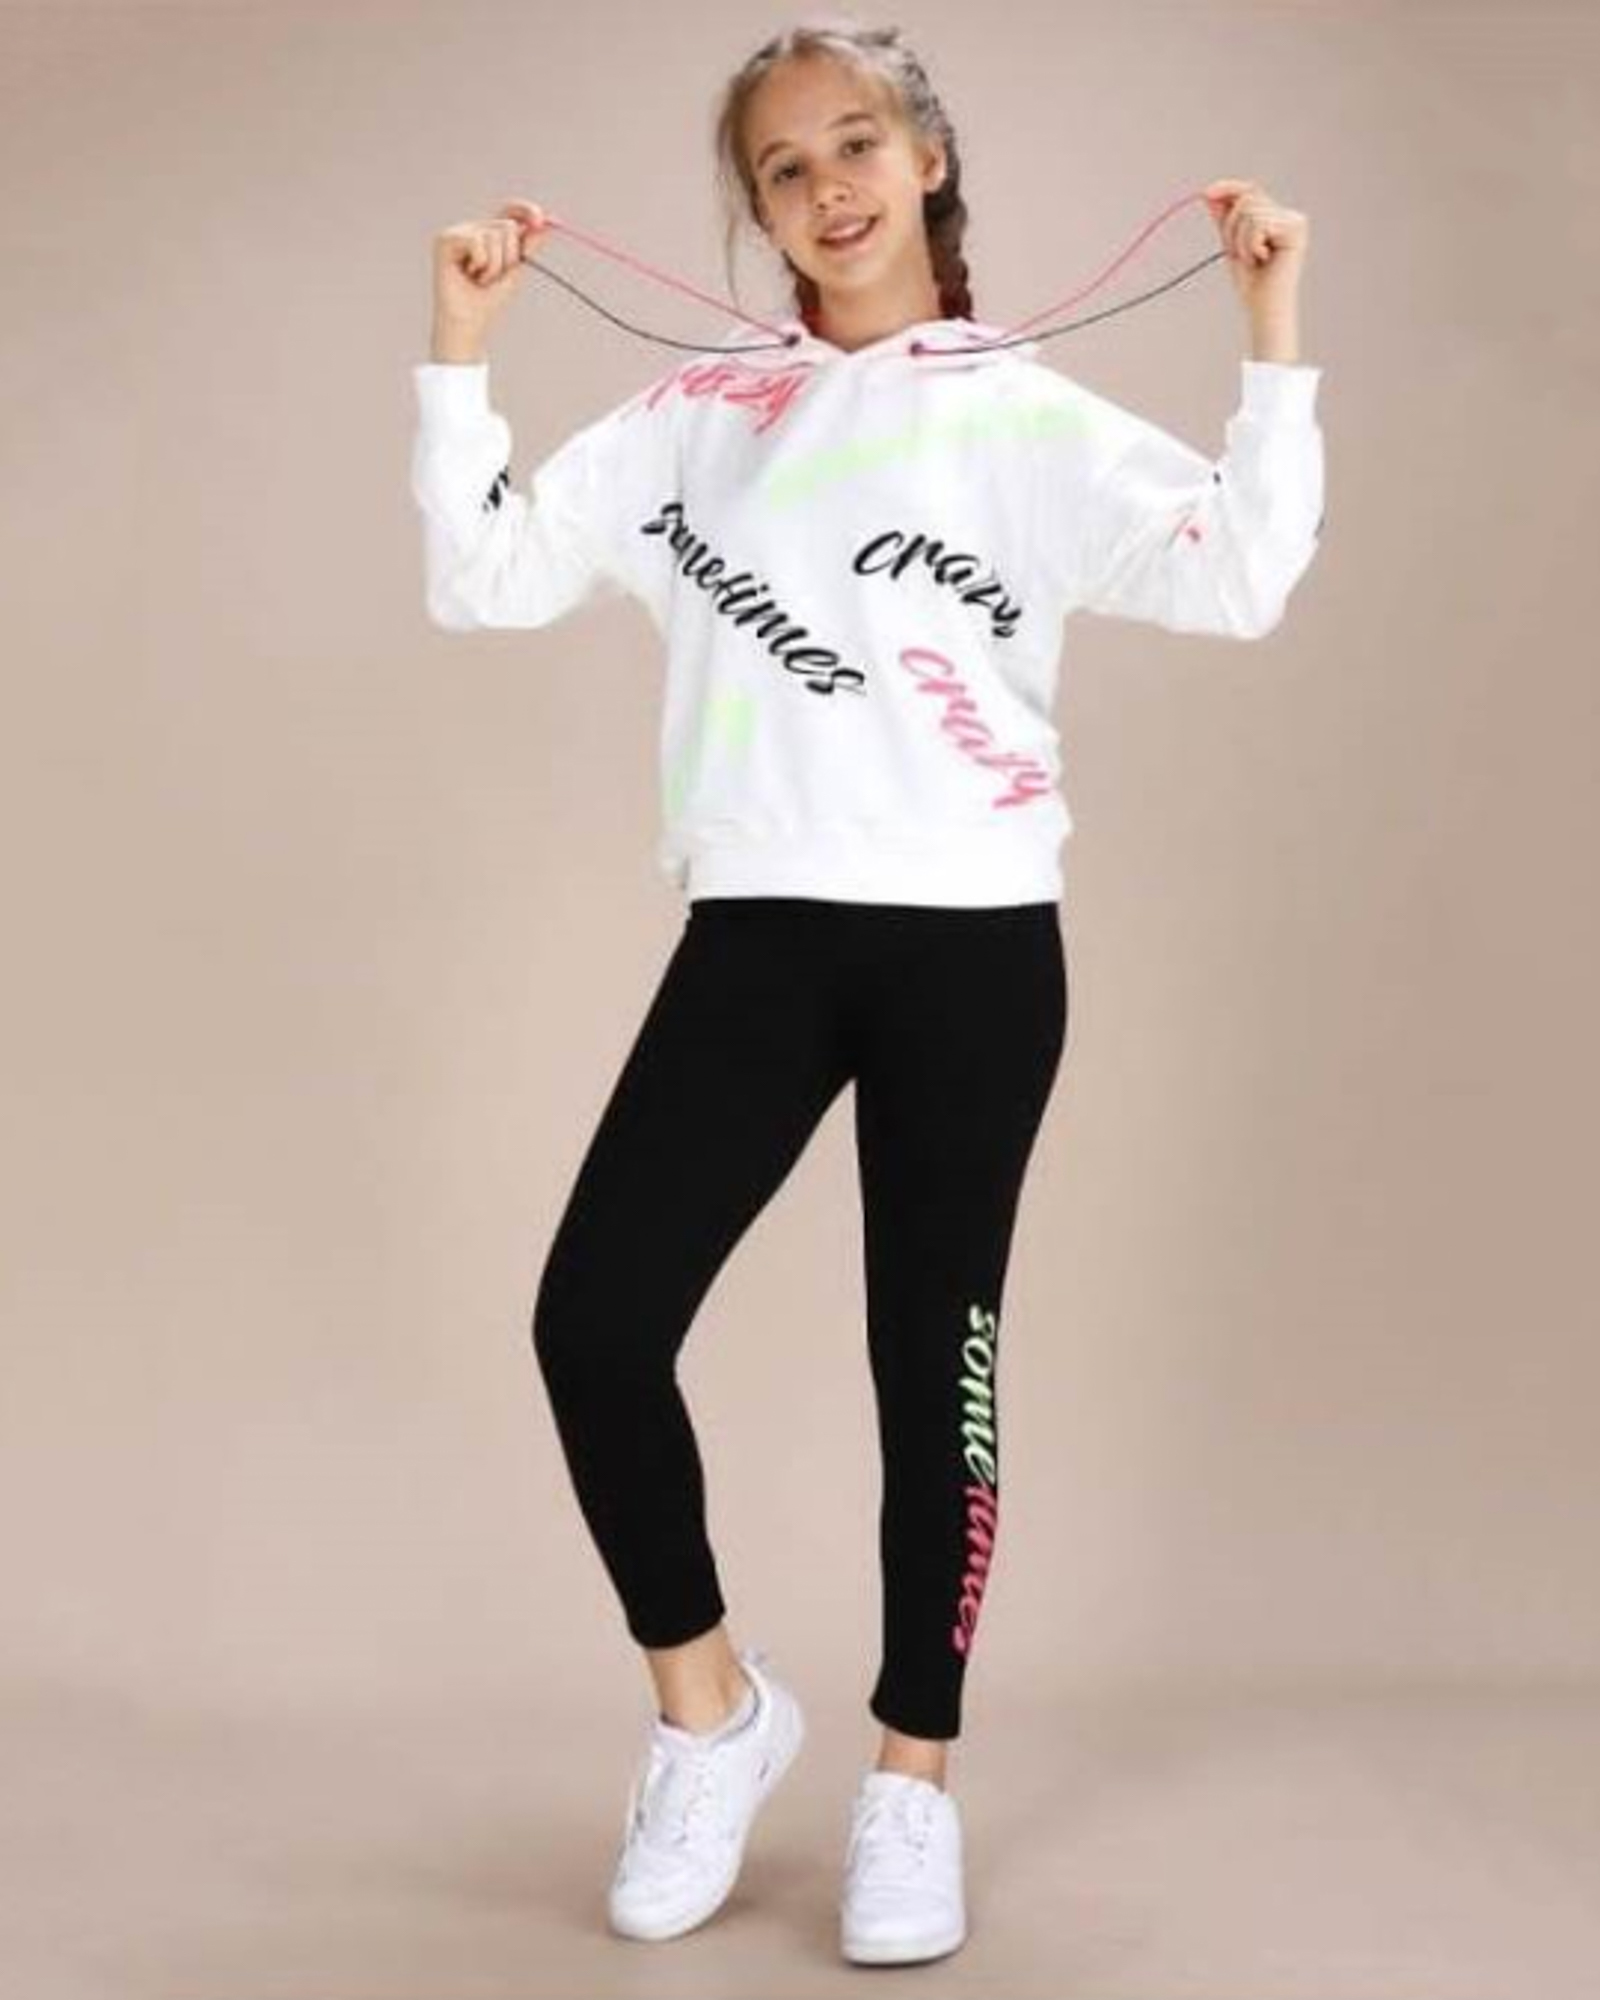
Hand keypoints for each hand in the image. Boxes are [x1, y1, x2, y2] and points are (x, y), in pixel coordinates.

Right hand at [430, 199, 553, 349]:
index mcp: (490, 234)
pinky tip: (468, 274)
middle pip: (507, 226)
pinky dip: (480, 262)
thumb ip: (527, 246)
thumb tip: (545, 226)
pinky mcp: (445, 239)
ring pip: (494, 235)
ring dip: (494, 266)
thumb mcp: (514, 271)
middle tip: (493, 277)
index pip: (509, 211)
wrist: (470, 324)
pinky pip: (476, 241)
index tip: (540, 220)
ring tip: (480, 279)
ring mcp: (458, 232)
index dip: (525, 210)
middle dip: (509, 258)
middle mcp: (473, 229)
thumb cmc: (488, 301)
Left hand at [1203, 179, 1307, 317]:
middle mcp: (1290, 215)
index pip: (1250, 191)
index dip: (1228, 188)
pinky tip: (1262, 259)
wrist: (1264, 309)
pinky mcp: (1296, 228)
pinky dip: (1251, 244)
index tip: (1205, 193)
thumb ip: (1224, 219)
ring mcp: (1295, 220)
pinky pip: (1258, 223)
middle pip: (1248, 197)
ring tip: (1254, 260)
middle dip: (1232, 227)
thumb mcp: (1232, 245)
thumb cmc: (1252, 283)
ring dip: (1241, 240)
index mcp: (1277, 217)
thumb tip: (1210, 194)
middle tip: (1241, 254)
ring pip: (1250, 211)